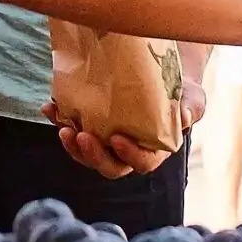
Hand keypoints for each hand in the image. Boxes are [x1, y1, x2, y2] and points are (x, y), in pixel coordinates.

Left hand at [40, 74, 202, 180]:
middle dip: (93, 155)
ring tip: (62, 126)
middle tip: (81, 136)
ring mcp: (106, 143)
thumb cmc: (181, 94)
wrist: (161, 76)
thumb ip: (192, 109)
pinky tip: (49, 108)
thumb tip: (185, 116)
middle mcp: (127, 153)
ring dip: (73, 144)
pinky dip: (59, 120)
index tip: (116, 139)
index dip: (129, 155)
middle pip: (109, 165)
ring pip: (87, 154)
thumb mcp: (192, 99)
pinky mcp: (91, 128)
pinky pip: (72, 131)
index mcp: (153, 152)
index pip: (141, 163)